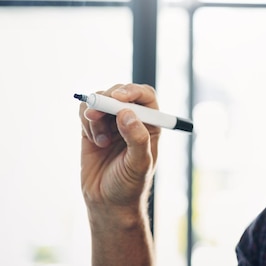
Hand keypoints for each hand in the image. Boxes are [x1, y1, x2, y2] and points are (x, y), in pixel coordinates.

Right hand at [79, 83, 160, 216]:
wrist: (107, 203)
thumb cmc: (129, 185)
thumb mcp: (139, 164)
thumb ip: (137, 138)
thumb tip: (126, 114)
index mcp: (151, 124)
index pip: (145, 95)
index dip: (132, 91)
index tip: (118, 98)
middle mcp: (132, 119)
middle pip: (120, 92)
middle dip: (108, 99)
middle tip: (96, 112)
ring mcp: (111, 122)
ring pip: (101, 99)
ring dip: (96, 115)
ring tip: (100, 141)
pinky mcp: (93, 128)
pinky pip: (86, 111)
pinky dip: (86, 121)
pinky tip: (94, 141)